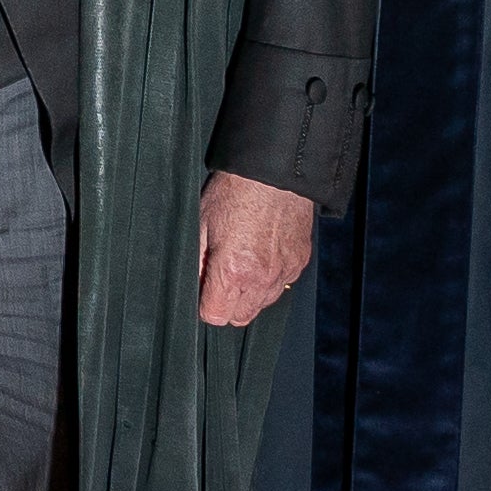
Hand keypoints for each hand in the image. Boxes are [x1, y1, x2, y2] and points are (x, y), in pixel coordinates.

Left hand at [196, 172, 317, 327]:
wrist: (274, 173)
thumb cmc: (236, 192)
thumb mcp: (201, 224)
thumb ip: (195, 262)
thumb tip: (192, 285)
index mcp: (233, 271)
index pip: (216, 316)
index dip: (205, 305)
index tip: (203, 290)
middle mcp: (262, 278)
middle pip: (241, 317)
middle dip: (227, 303)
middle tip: (220, 277)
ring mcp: (284, 271)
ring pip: (263, 304)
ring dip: (250, 293)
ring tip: (242, 263)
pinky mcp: (299, 262)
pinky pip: (281, 285)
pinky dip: (270, 279)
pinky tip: (261, 255)